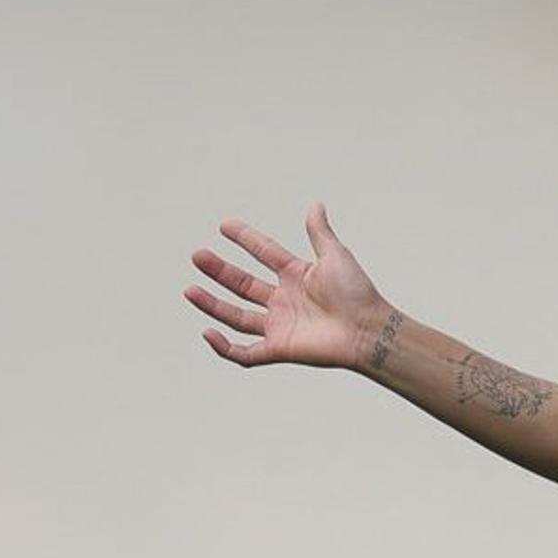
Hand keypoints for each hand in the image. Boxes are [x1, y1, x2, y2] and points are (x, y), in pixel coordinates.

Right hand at [187, 203, 398, 373]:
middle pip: (243, 284)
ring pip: (236, 316)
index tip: (225, 225)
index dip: (245, 238)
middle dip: (219, 270)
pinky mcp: (279, 349)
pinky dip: (224, 347)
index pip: (263, 252)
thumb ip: (320, 232)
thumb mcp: (335, 255)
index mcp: (295, 275)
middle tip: (197, 255)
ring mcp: (279, 325)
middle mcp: (283, 300)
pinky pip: (245, 353)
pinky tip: (208, 332)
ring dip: (212, 304)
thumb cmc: (357, 293)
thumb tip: (315, 204)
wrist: (368, 330)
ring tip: (189, 289)